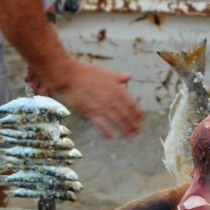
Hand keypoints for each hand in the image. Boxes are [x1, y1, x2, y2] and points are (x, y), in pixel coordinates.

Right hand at [25, 64, 141, 139]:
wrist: (69, 76)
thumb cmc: (86, 73)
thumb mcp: (106, 72)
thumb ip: (119, 77)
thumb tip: (129, 76)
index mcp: (116, 88)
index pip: (131, 102)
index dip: (137, 112)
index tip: (140, 118)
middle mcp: (111, 98)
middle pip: (126, 113)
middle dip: (133, 123)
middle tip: (137, 130)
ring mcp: (101, 106)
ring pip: (117, 120)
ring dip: (124, 129)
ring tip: (129, 136)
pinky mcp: (90, 112)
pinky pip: (101, 125)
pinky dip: (106, 132)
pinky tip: (110, 137)